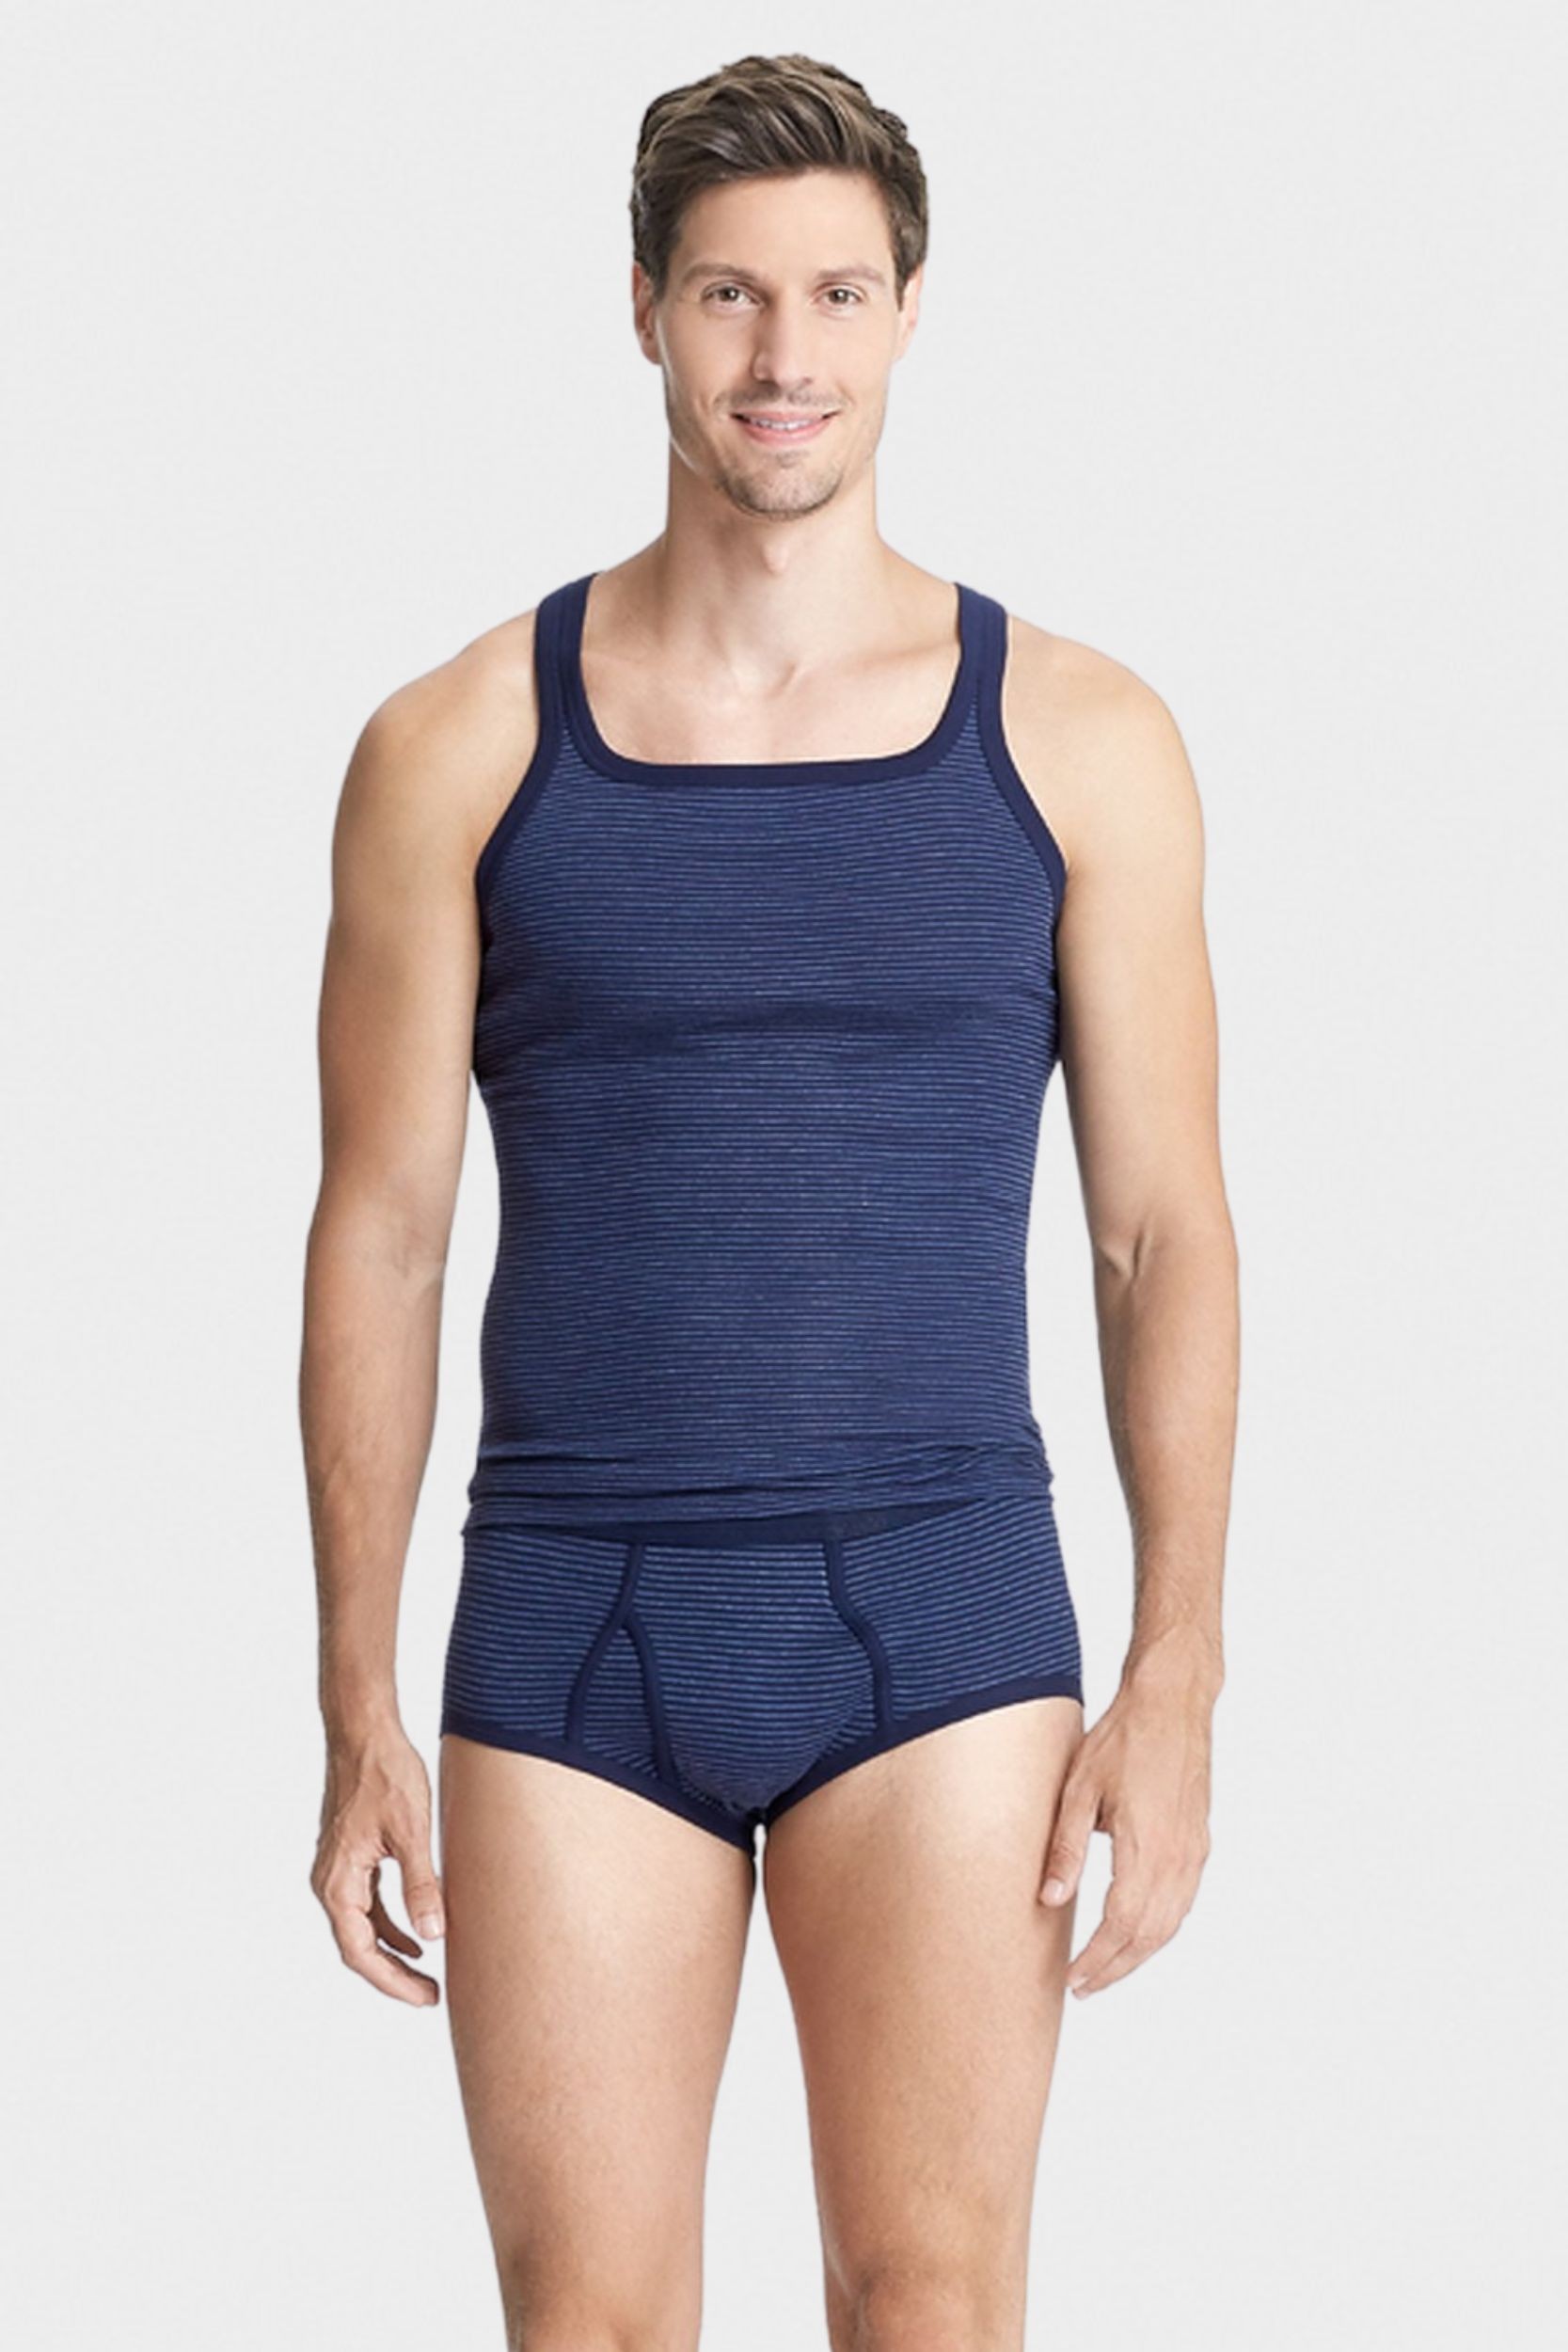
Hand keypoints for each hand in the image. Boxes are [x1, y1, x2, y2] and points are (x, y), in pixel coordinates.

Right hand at [311, 1718, 445, 2005]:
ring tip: (430, 1972)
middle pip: (358, 1946)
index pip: (360, 1952)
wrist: (364, 1731)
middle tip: (432, 1996)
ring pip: (362, 1926)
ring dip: (393, 1950)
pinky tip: (417, 1932)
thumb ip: (421, 1885)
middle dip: (394, 1975)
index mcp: (337, 1881)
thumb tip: (434, 1936)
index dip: (392, 1982)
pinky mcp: (350, 1855)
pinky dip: (389, 1922)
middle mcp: (329, 1880)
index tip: (425, 1998)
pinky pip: (367, 1903)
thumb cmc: (385, 1773)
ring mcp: (338, 1868)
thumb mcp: (412, 1831)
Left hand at [1038, 1655, 1215, 1997]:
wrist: (1172, 1703)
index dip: (1097, 1960)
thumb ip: (1066, 1849)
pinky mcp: (1199, 1842)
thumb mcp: (1079, 1790)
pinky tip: (1137, 1932)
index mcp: (1147, 1848)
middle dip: (1115, 1967)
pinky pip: (1182, 1902)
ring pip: (1171, 1924)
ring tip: (1105, 1968)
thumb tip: (1050, 1900)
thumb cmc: (1123, 1738)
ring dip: (1138, 1953)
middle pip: (1149, 1936)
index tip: (1073, 1979)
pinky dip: (1159, 1928)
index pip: (1122, 1926)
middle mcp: (1178, 1858)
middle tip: (1083, 1986)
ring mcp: (1194, 1852)